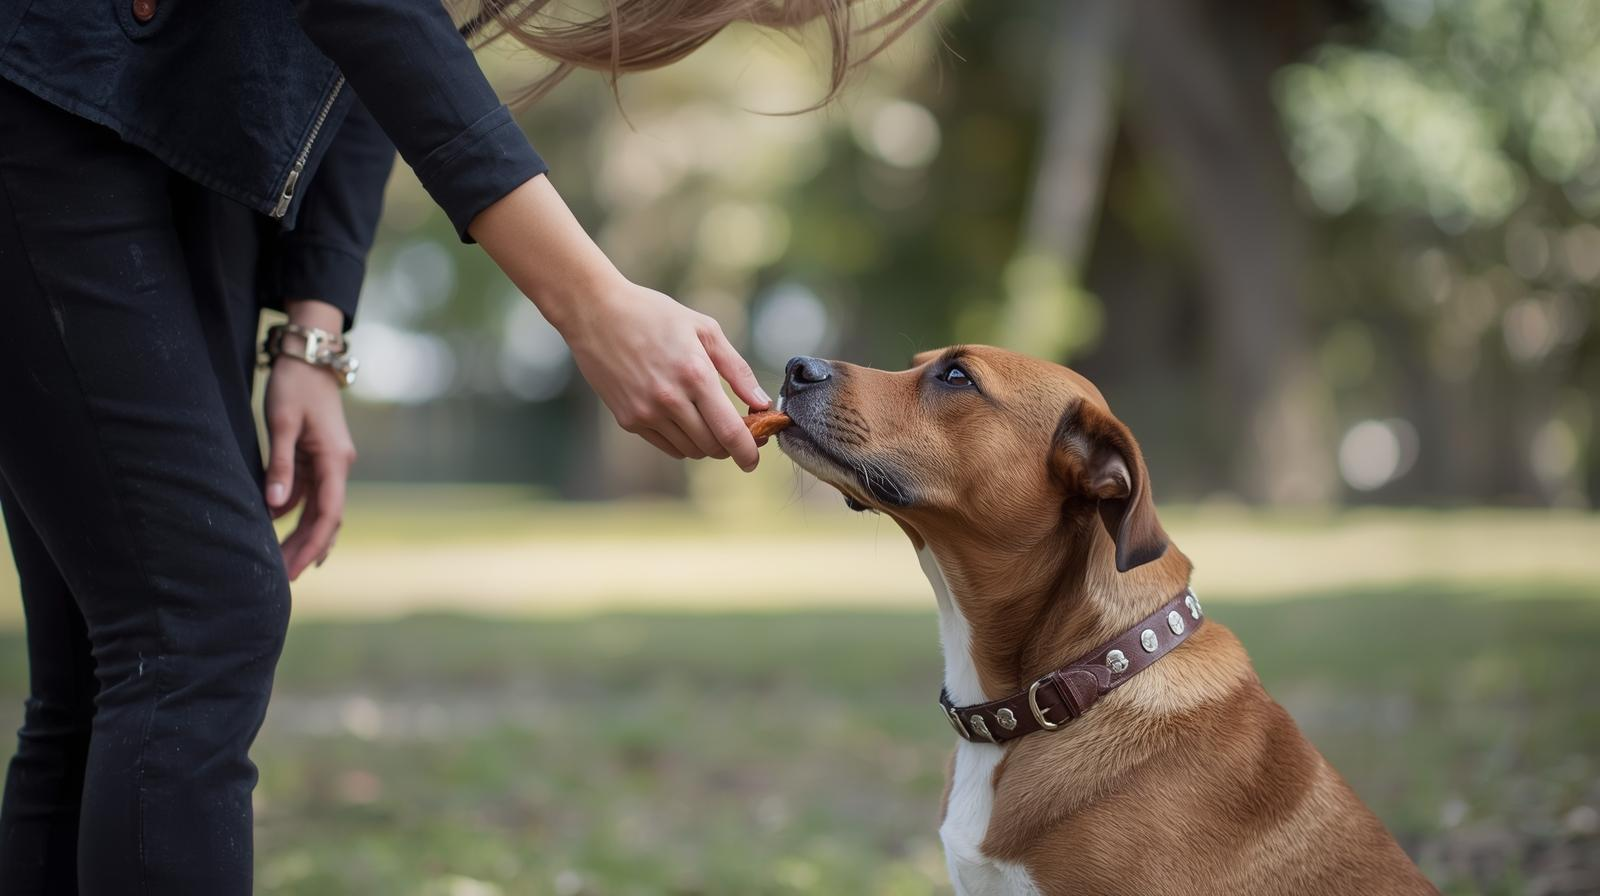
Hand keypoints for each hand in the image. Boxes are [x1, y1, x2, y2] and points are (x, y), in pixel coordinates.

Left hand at [265, 300, 356, 579]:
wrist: (310, 355)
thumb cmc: (294, 385)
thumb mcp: (282, 422)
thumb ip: (279, 466)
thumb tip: (275, 509)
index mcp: (334, 461)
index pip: (329, 514)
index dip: (312, 546)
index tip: (293, 571)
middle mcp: (338, 466)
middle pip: (327, 519)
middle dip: (306, 549)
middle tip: (282, 579)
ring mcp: (330, 462)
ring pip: (319, 509)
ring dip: (302, 536)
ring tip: (281, 563)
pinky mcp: (318, 457)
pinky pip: (310, 495)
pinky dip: (296, 514)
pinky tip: (277, 528)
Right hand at [467, 176, 771, 469]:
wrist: (596, 312)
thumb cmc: (654, 315)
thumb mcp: (704, 329)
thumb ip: (737, 369)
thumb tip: (761, 403)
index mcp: (695, 374)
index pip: (729, 432)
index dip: (747, 452)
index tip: (753, 459)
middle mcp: (670, 399)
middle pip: (711, 447)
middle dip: (729, 445)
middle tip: (735, 430)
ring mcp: (646, 413)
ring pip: (690, 450)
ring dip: (706, 444)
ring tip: (708, 420)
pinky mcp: (628, 420)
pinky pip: (666, 446)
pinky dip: (682, 441)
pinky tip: (684, 419)